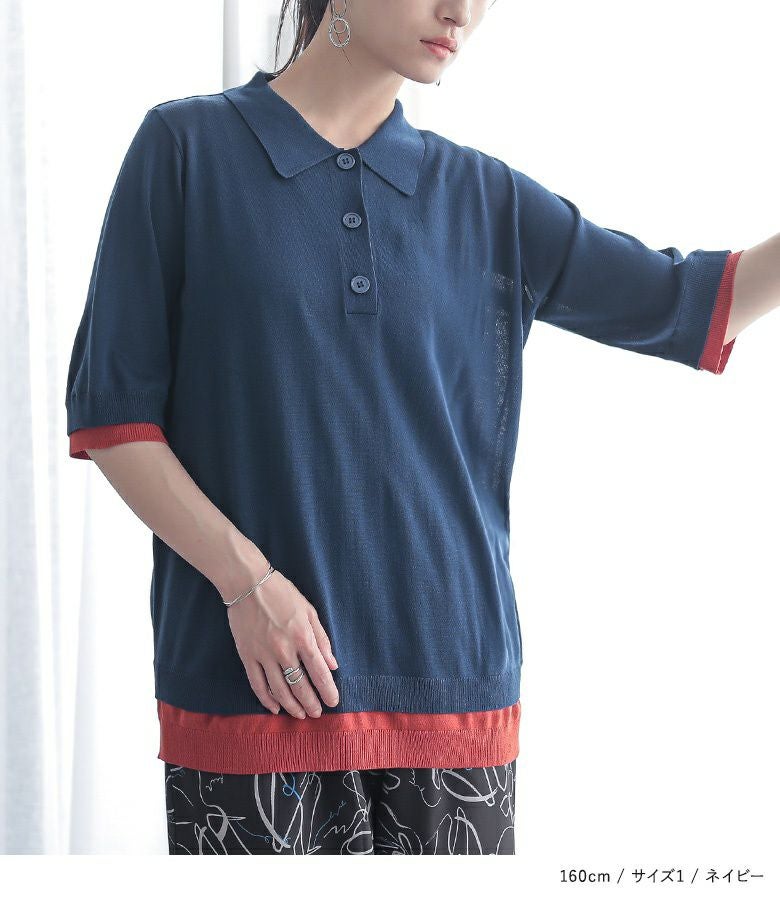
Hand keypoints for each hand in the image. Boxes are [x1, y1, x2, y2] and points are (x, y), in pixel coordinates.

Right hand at [225, 566, 339, 717]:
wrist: (247, 584)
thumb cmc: (282, 593)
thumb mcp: (309, 610)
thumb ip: (322, 639)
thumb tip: (332, 664)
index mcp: (302, 637)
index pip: (319, 672)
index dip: (327, 690)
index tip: (334, 702)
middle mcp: (284, 650)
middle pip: (300, 686)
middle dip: (311, 703)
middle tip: (317, 713)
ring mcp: (263, 655)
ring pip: (279, 690)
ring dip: (292, 706)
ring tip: (300, 714)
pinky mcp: (247, 656)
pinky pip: (257, 684)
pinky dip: (267, 699)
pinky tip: (275, 707)